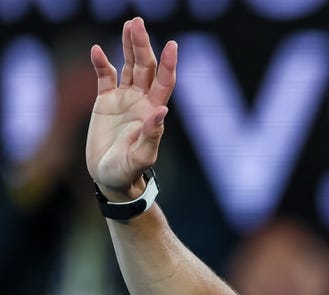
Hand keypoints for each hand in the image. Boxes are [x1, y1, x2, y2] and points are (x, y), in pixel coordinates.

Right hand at [86, 17, 175, 199]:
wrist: (111, 178)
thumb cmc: (129, 171)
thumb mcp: (141, 156)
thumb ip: (152, 135)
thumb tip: (162, 112)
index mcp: (154, 112)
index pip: (164, 82)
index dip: (168, 64)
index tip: (172, 45)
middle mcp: (142, 101)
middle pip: (146, 67)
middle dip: (142, 45)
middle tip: (137, 22)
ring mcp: (124, 99)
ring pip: (129, 67)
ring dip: (128, 46)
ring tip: (129, 25)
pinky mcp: (106, 102)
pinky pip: (105, 77)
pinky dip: (101, 63)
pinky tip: (97, 50)